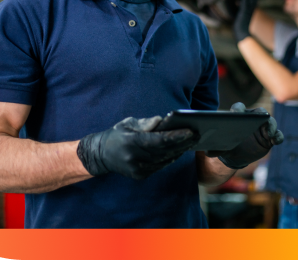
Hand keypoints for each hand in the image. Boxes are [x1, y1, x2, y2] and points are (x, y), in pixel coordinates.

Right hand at [77, 116, 199, 179]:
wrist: (101, 155)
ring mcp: (138, 169)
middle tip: (197, 135)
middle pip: (165, 151)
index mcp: (131, 143)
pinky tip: (179, 150)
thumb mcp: (128, 123)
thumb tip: (162, 121)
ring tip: (192, 141)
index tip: (190, 131)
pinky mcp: (140, 176)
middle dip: (183, 143)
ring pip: (165, 160)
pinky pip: (160, 166)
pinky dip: (171, 158)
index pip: (159, 141)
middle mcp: (135, 159)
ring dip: (180, 151)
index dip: (177, 136)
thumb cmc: (116, 135)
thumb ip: (146, 123)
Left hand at [205, 102, 283, 168]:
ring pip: (270, 122)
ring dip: (272, 126)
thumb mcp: (221, 146)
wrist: (236, 154)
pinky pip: (277, 135)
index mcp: (238, 117)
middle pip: (259, 112)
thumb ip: (215, 148)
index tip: (238, 114)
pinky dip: (278, 137)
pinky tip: (275, 142)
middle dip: (262, 115)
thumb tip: (207, 152)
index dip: (238, 109)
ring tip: (270, 134)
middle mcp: (252, 119)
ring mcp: (262, 127)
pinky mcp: (270, 137)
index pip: (239, 108)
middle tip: (263, 121)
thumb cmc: (227, 145)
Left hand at [233, 0, 258, 42]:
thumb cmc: (240, 28)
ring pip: (251, 0)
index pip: (253, 1)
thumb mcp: (241, 19)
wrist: (241, 34)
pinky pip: (245, 4)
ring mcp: (247, 11)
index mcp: (249, 11)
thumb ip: (241, 14)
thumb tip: (237, 10)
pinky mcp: (244, 13)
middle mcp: (250, 11)